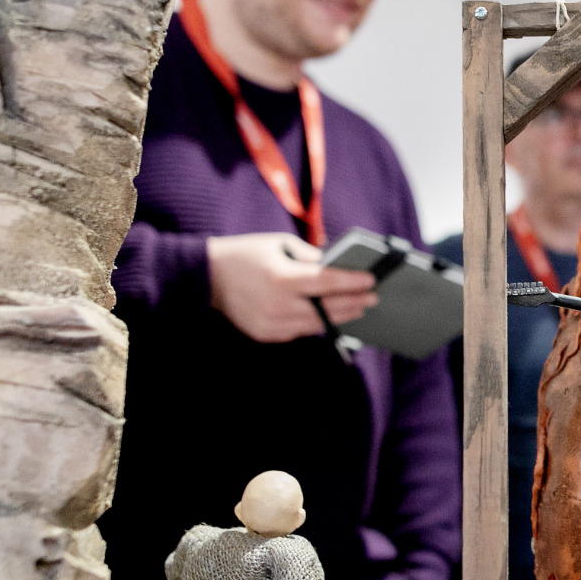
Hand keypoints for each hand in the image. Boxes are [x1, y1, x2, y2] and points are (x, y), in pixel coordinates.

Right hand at [207, 233, 376, 343]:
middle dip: (354, 302)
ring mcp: (271, 324)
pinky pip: (300, 331)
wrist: (207, 277)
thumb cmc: (247, 254)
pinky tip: (333, 316)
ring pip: (317, 324)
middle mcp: (278, 305)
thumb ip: (310, 257)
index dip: (352, 282)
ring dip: (340, 316)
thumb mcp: (279, 245)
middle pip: (327, 308)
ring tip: (359, 307)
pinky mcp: (266, 334)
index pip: (326, 282)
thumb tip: (339, 267)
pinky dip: (317, 323)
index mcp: (281, 278)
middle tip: (373, 297)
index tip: (371, 280)